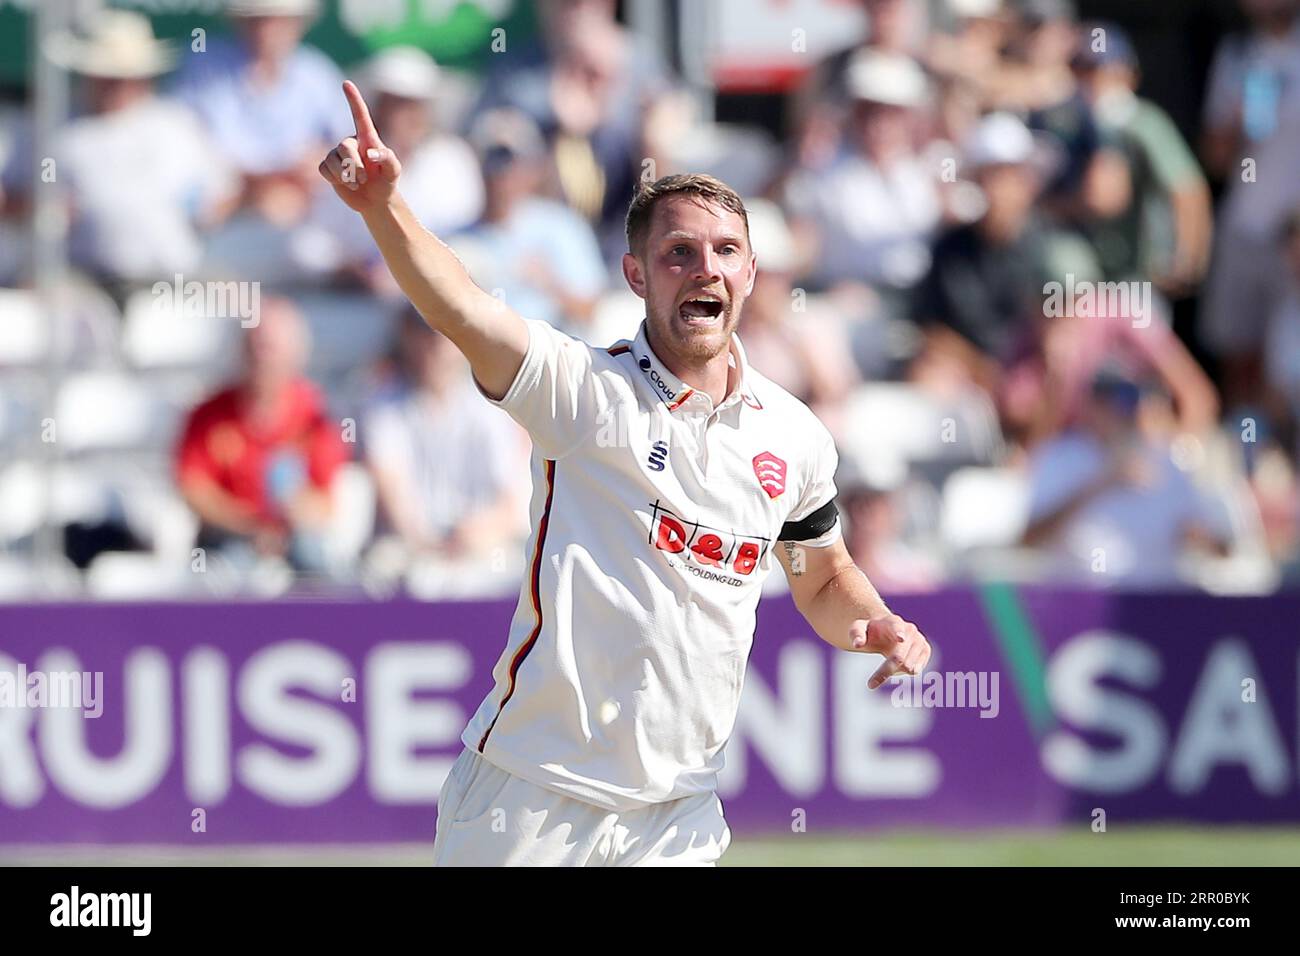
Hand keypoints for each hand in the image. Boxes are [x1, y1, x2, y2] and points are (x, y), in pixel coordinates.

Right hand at [318, 80, 401, 213]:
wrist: (375, 200)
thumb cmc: (387, 181)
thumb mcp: (393, 171)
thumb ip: (388, 158)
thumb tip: (370, 153)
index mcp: (367, 138)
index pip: (360, 115)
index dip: (353, 99)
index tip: (347, 83)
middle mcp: (351, 142)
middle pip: (344, 147)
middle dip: (353, 165)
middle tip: (364, 179)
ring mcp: (337, 154)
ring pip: (332, 160)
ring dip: (345, 175)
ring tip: (357, 183)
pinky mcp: (328, 166)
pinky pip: (324, 169)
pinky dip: (335, 179)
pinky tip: (346, 183)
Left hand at [851, 614, 931, 689]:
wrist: (886, 630)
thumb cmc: (870, 631)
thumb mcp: (858, 628)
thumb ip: (856, 634)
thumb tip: (857, 644)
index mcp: (893, 622)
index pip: (896, 627)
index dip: (899, 633)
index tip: (900, 639)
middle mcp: (909, 629)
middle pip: (899, 656)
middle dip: (885, 671)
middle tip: (870, 685)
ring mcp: (919, 640)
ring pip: (909, 666)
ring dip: (894, 672)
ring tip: (884, 662)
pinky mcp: (925, 650)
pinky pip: (916, 669)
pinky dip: (903, 672)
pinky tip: (897, 665)